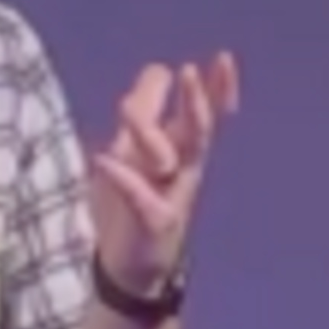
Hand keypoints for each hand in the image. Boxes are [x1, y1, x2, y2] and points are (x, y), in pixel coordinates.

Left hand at [91, 54, 239, 288]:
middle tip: (190, 71)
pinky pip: (138, 195)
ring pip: (172, 158)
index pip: (206, 113)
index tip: (226, 59)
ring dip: (153, 133)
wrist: (132, 269)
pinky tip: (102, 160)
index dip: (217, 89)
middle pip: (196, 130)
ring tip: (129, 108)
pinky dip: (121, 177)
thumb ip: (150, 111)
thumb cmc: (136, 203)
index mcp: (182, 150)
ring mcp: (171, 195)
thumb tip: (157, 70)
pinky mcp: (154, 221)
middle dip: (194, 102)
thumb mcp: (141, 151)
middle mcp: (183, 169)